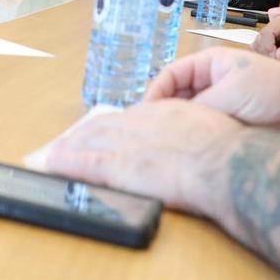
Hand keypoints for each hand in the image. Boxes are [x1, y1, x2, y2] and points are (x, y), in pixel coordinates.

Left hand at [46, 99, 238, 215]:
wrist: (226, 163)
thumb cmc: (227, 150)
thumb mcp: (209, 126)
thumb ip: (191, 131)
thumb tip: (188, 140)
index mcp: (164, 112)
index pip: (128, 117)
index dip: (110, 124)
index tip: (101, 130)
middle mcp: (141, 124)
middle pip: (104, 126)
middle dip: (84, 134)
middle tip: (68, 141)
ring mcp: (129, 145)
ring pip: (90, 142)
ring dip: (71, 147)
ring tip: (56, 152)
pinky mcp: (123, 167)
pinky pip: (87, 164)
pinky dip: (67, 163)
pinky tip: (53, 164)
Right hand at [146, 48, 279, 131]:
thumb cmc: (277, 90)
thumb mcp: (233, 93)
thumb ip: (202, 106)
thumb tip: (176, 120)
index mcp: (210, 64)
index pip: (171, 75)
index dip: (156, 92)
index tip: (146, 112)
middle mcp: (211, 83)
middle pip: (176, 97)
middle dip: (163, 113)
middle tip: (150, 132)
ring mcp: (219, 104)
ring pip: (188, 116)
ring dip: (178, 127)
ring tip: (165, 142)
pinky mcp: (227, 125)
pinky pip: (203, 130)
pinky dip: (193, 138)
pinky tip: (187, 150)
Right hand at [253, 9, 279, 62]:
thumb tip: (279, 55)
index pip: (265, 33)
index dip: (268, 47)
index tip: (275, 57)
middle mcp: (272, 26)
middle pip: (259, 40)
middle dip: (266, 52)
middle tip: (276, 61)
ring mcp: (268, 33)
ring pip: (256, 45)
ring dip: (263, 54)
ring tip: (276, 60)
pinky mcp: (266, 41)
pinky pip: (258, 48)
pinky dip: (263, 55)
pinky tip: (273, 59)